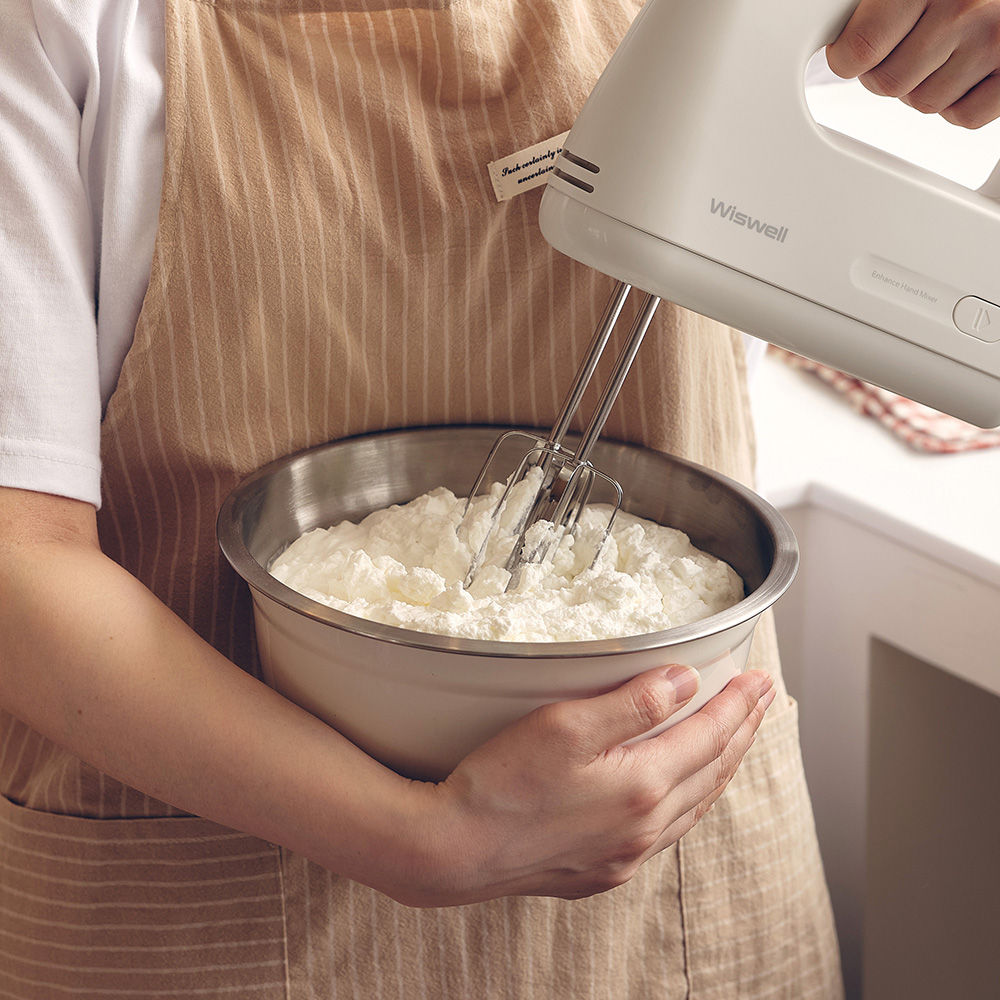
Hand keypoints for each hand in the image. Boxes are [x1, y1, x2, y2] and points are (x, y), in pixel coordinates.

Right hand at [404, 665, 774, 906]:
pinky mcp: (602, 871)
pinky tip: (680, 792)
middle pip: (712, 772)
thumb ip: (634, 703)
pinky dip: (689, 801)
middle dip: (742, 731)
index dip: (739, 705)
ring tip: (735, 739)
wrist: (454, 849)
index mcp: (642, 787)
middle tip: (762, 700)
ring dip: (720, 768)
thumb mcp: (566, 725)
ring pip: (694, 806)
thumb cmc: (501, 783)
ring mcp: (624, 855)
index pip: (710, 736)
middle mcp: (643, 828)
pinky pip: (667, 832)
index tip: (760, 680)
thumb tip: (687, 682)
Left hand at [826, 0, 999, 127]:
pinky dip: (959, 103)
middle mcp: (964, 8)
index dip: (848, 58)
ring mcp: (994, 40)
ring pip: (923, 103)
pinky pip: (964, 116)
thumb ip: (882, 4)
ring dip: (924, 86)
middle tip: (902, 50)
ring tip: (944, 51)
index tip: (851, 54)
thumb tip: (843, 43)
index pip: (861, 49)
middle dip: (886, 73)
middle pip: (888, 83)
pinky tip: (968, 70)